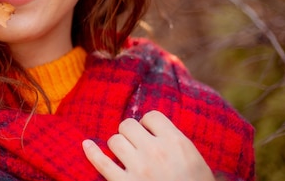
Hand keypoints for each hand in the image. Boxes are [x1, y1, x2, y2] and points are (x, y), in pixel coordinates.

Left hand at [82, 110, 214, 180]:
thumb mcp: (197, 161)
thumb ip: (176, 142)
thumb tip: (159, 128)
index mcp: (175, 142)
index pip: (151, 116)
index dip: (148, 124)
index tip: (150, 132)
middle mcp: (154, 151)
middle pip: (128, 125)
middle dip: (130, 133)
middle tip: (136, 144)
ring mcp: (138, 168)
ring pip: (114, 141)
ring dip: (118, 146)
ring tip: (126, 154)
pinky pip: (101, 163)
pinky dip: (92, 153)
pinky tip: (87, 145)